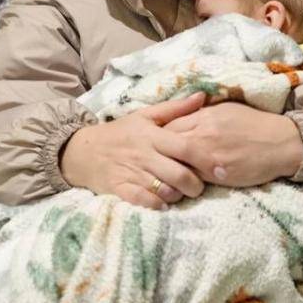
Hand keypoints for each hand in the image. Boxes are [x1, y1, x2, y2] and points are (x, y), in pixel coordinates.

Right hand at [59, 92, 208, 209]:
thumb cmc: (120, 132)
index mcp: (152, 136)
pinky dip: (157, 205)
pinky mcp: (120, 189)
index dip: (205, 159)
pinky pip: (144, 202)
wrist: (82, 151)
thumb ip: (175, 108)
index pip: (185, 147)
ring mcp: (131, 173)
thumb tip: (202, 97)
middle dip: (195, 186)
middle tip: (199, 187)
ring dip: (177, 196)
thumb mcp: (145, 116)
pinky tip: (162, 203)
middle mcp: (144, 155)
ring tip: (180, 193)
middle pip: (179, 174)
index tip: (221, 169)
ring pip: (165, 191)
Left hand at [163, 102, 302, 186]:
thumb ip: (201, 112)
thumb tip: (180, 115)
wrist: (282, 142)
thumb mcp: (226, 109)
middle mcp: (204, 134)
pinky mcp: (220, 174)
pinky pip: (194, 177)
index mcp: (205, 116)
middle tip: (160, 159)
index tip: (160, 142)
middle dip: (162, 152)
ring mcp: (211, 156)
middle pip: (169, 144)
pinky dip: (188, 178)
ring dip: (172, 168)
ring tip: (170, 171)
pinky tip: (187, 180)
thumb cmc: (254, 124)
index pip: (169, 125)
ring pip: (178, 163)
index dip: (162, 135)